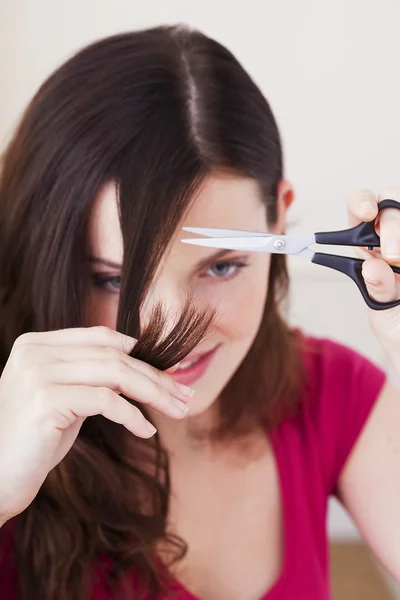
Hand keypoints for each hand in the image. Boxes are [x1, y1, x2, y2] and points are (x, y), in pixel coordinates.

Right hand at [0, 326, 191, 523]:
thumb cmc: (33, 442)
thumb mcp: (65, 399)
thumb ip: (92, 378)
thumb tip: (141, 370)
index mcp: (38, 344)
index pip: (102, 336)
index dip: (141, 353)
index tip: (172, 373)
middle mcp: (36, 352)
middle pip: (114, 354)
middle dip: (156, 376)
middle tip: (185, 396)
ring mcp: (38, 374)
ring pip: (115, 373)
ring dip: (154, 393)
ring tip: (178, 410)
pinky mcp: (45, 400)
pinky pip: (105, 401)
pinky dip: (133, 416)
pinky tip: (145, 432)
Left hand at [347, 186, 399, 363]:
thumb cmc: (394, 319)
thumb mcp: (382, 307)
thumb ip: (378, 288)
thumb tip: (371, 267)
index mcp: (365, 241)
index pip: (358, 207)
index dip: (361, 202)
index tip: (366, 214)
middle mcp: (389, 233)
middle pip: (390, 204)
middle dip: (392, 226)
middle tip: (392, 256)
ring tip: (398, 261)